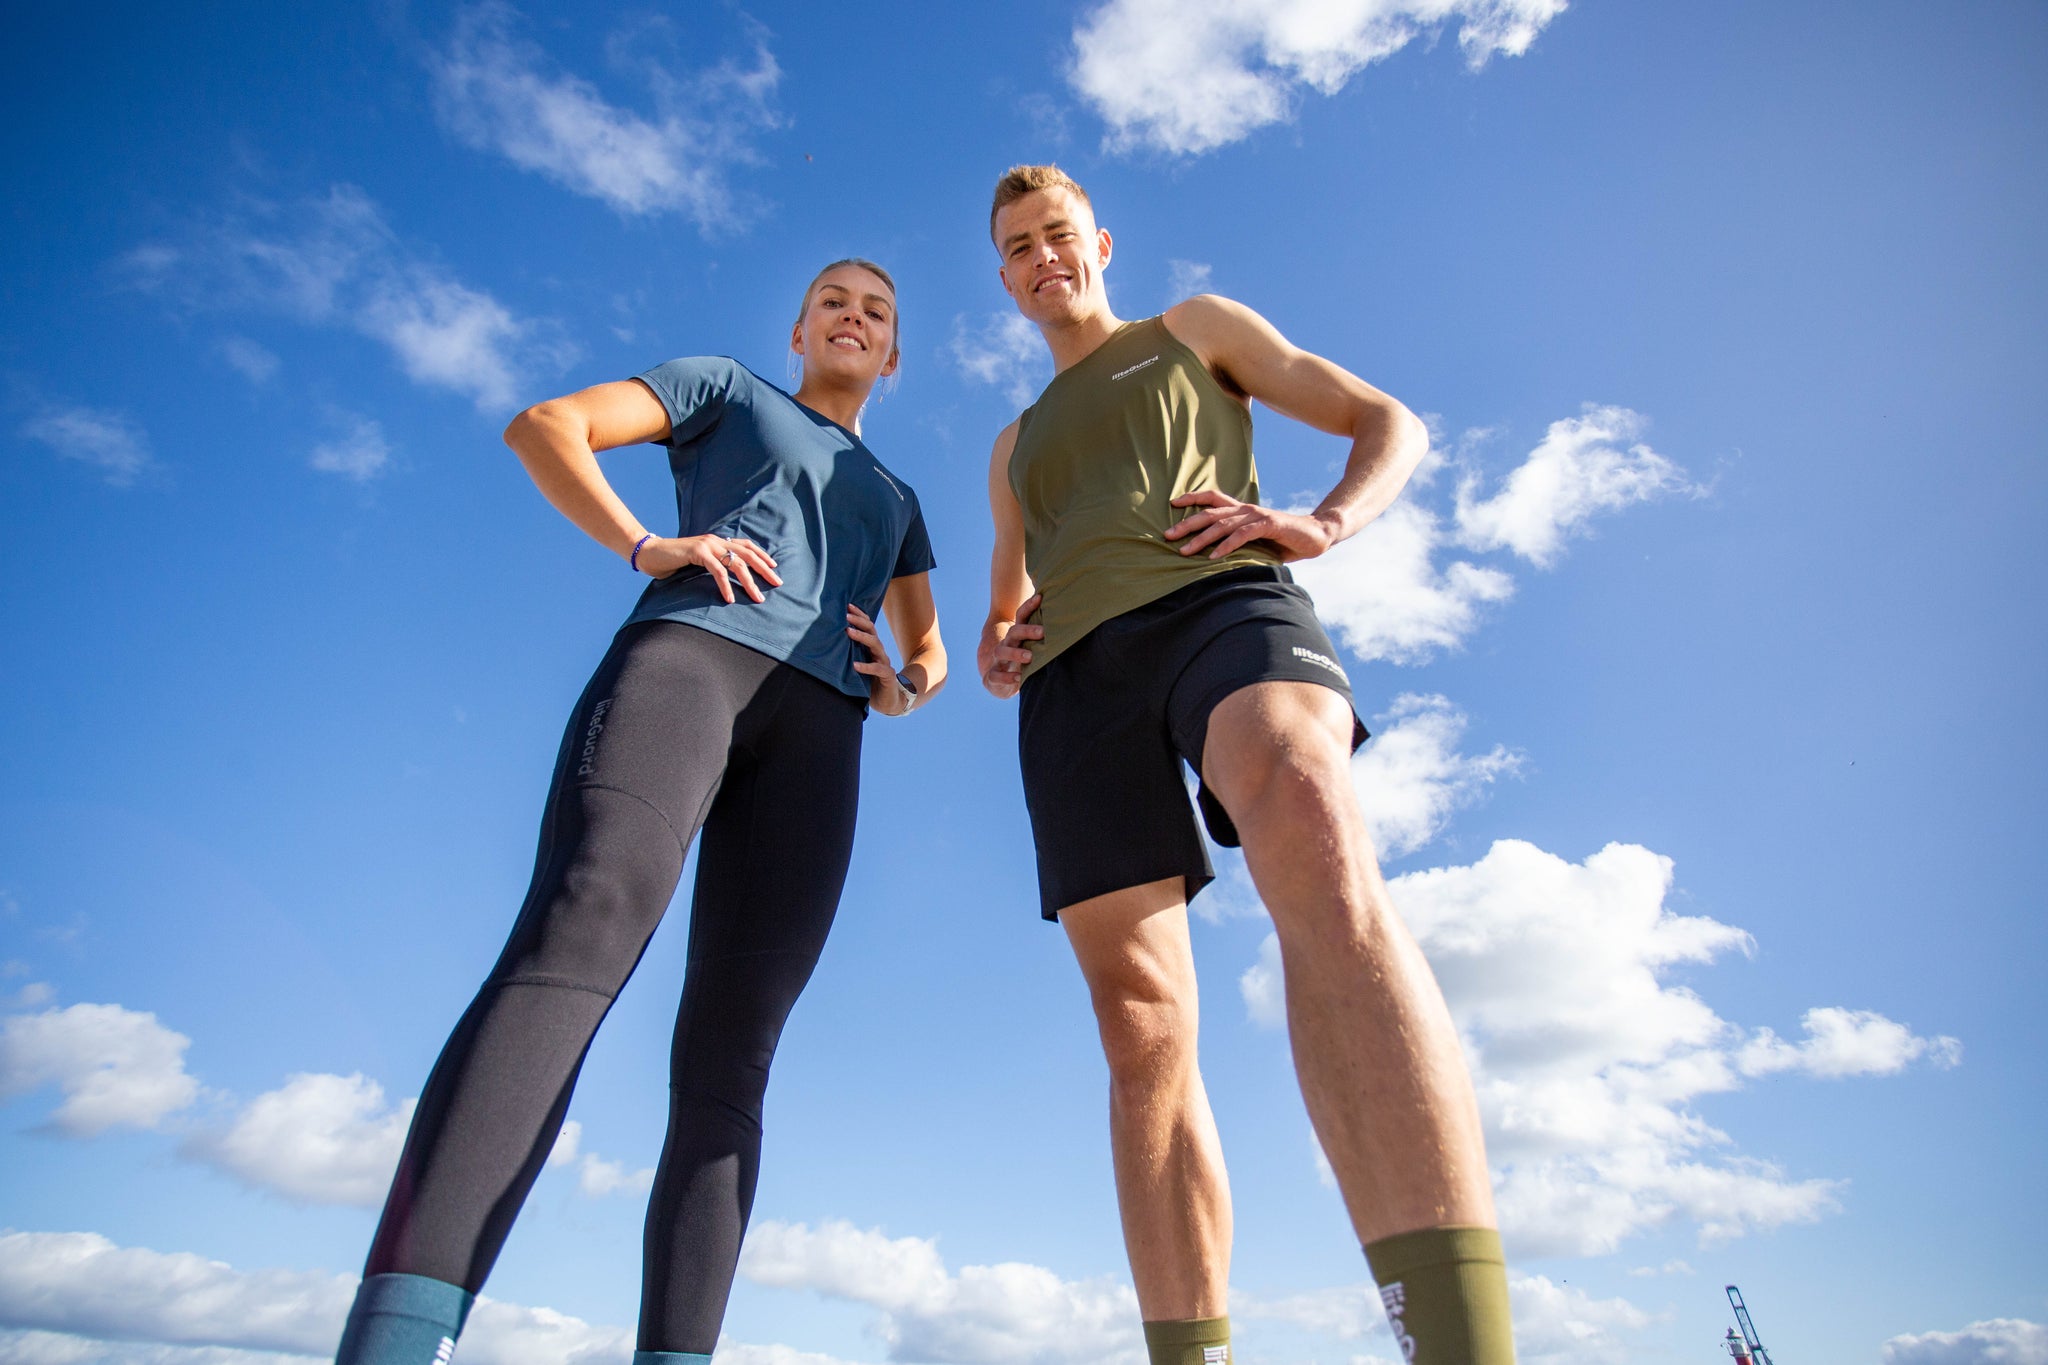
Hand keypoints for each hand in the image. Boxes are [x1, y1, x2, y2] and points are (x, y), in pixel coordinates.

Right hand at [635, 535, 781, 602]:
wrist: (649, 554)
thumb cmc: (672, 562)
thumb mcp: (697, 563)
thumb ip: (713, 565)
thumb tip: (729, 579)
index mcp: (717, 542)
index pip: (746, 546)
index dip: (761, 555)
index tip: (774, 567)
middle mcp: (715, 541)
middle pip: (747, 554)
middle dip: (763, 569)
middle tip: (777, 582)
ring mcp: (707, 545)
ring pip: (736, 563)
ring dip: (749, 582)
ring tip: (758, 597)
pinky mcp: (697, 552)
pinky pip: (717, 570)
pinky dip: (726, 585)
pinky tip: (730, 598)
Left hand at [847, 603, 911, 715]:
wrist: (889, 701)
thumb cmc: (870, 683)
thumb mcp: (857, 667)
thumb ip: (848, 657)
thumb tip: (825, 646)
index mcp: (872, 649)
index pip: (868, 627)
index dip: (860, 616)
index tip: (848, 606)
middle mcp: (879, 652)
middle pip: (872, 631)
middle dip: (859, 621)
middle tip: (846, 615)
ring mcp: (884, 663)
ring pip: (876, 645)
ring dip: (862, 637)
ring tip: (849, 632)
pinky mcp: (888, 676)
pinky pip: (878, 668)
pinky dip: (866, 666)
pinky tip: (855, 665)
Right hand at [978, 592, 1042, 699]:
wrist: (1001, 684)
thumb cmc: (1023, 662)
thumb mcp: (1032, 648)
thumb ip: (1044, 638)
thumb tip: (1069, 623)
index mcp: (1017, 636)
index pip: (1021, 617)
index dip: (1029, 606)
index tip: (1040, 597)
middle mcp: (1007, 644)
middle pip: (1013, 632)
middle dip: (1027, 631)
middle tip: (1043, 632)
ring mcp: (998, 660)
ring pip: (1000, 651)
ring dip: (1015, 653)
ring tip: (1030, 657)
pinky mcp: (992, 676)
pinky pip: (995, 675)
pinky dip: (1006, 677)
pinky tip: (1018, 678)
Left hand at [1164, 491, 1337, 561]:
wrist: (1317, 535)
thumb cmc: (1285, 541)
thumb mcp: (1257, 542)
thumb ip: (1239, 544)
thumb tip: (1215, 557)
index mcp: (1242, 510)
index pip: (1213, 497)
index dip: (1193, 498)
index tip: (1172, 503)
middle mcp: (1246, 509)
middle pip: (1210, 512)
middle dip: (1187, 523)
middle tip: (1167, 535)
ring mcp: (1257, 516)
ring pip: (1222, 523)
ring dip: (1202, 538)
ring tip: (1185, 551)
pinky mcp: (1268, 525)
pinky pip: (1242, 535)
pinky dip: (1226, 546)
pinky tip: (1213, 557)